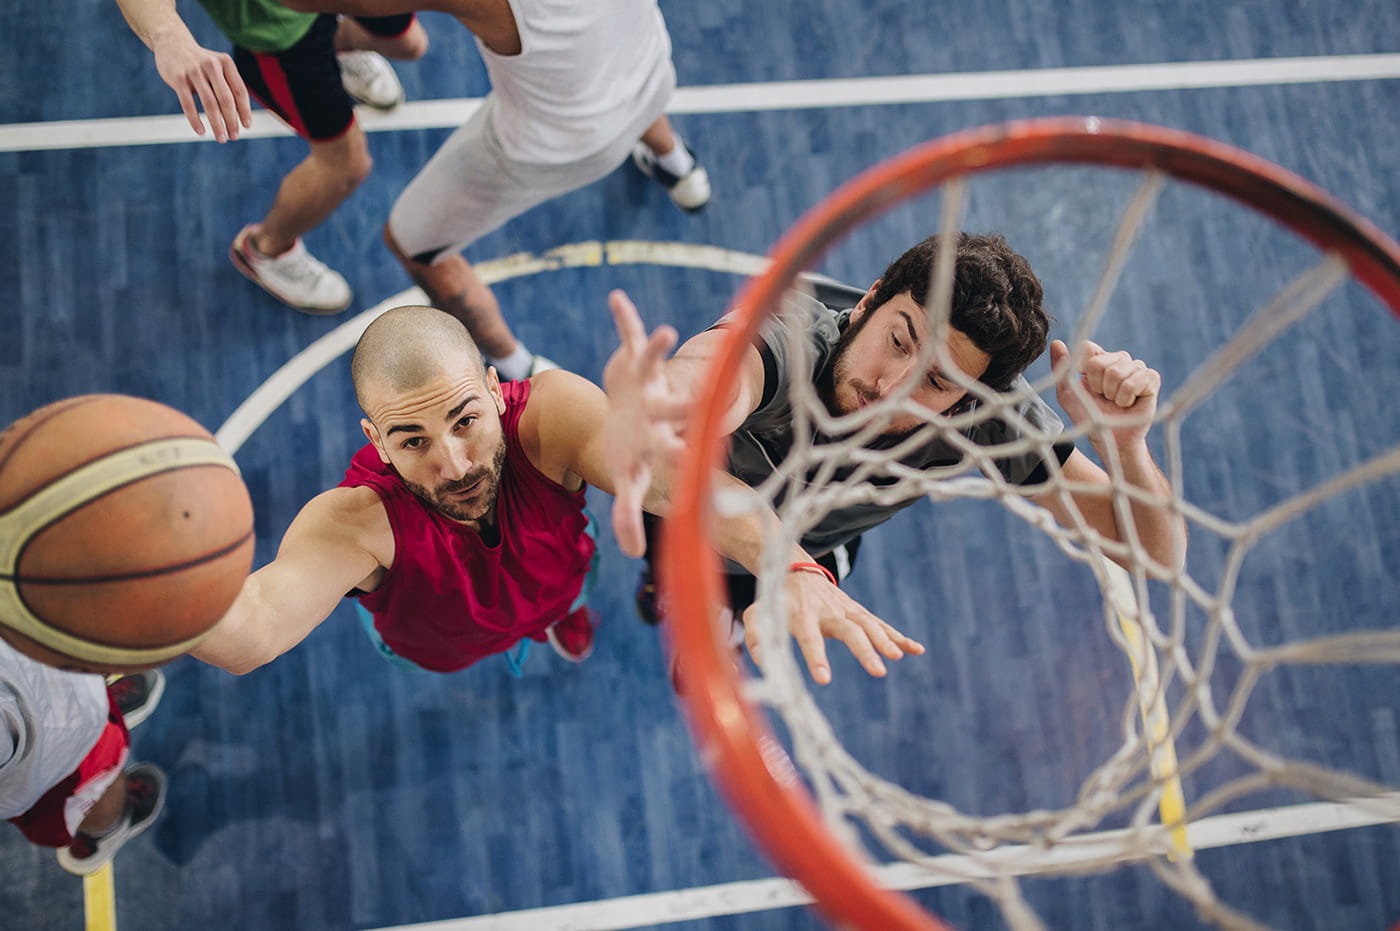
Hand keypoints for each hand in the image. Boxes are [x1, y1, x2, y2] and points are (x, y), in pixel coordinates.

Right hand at [151, 36, 252, 141]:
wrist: (172, 43)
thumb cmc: (201, 63)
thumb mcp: (218, 68)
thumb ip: (228, 87)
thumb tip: (238, 118)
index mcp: (226, 63)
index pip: (240, 91)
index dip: (245, 111)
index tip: (247, 126)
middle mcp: (212, 65)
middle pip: (226, 99)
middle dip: (232, 121)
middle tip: (234, 137)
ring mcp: (194, 71)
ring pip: (209, 103)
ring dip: (217, 124)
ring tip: (220, 138)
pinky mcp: (178, 78)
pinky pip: (188, 104)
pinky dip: (195, 120)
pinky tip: (201, 131)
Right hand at [601, 289, 688, 556]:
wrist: (635, 410)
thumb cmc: (635, 450)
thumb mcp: (629, 480)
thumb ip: (627, 515)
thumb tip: (633, 553)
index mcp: (660, 439)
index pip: (671, 449)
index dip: (676, 452)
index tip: (684, 455)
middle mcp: (659, 410)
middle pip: (669, 408)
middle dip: (676, 405)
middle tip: (690, 403)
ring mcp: (649, 383)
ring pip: (653, 364)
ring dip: (654, 350)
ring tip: (662, 332)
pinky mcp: (635, 361)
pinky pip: (630, 336)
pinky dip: (625, 319)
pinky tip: (616, 298)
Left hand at [743, 570, 924, 683]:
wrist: (794, 568)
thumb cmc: (775, 599)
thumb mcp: (758, 614)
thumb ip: (756, 638)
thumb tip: (762, 664)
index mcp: (802, 615)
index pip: (810, 637)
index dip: (816, 656)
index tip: (824, 679)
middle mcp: (828, 611)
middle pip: (849, 631)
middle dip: (864, 651)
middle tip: (878, 672)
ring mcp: (846, 609)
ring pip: (869, 625)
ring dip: (885, 641)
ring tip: (897, 658)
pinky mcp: (857, 612)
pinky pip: (880, 624)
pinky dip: (898, 636)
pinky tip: (916, 650)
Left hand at [1051, 339, 1160, 446]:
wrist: (1110, 438)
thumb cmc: (1089, 417)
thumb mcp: (1068, 395)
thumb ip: (1061, 369)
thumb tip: (1055, 342)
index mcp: (1098, 359)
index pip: (1087, 348)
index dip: (1083, 369)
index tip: (1086, 387)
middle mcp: (1118, 359)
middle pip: (1099, 363)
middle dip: (1097, 387)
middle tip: (1103, 398)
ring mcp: (1136, 367)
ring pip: (1116, 372)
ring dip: (1111, 394)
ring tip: (1115, 402)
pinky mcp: (1151, 378)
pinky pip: (1134, 381)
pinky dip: (1126, 398)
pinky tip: (1128, 403)